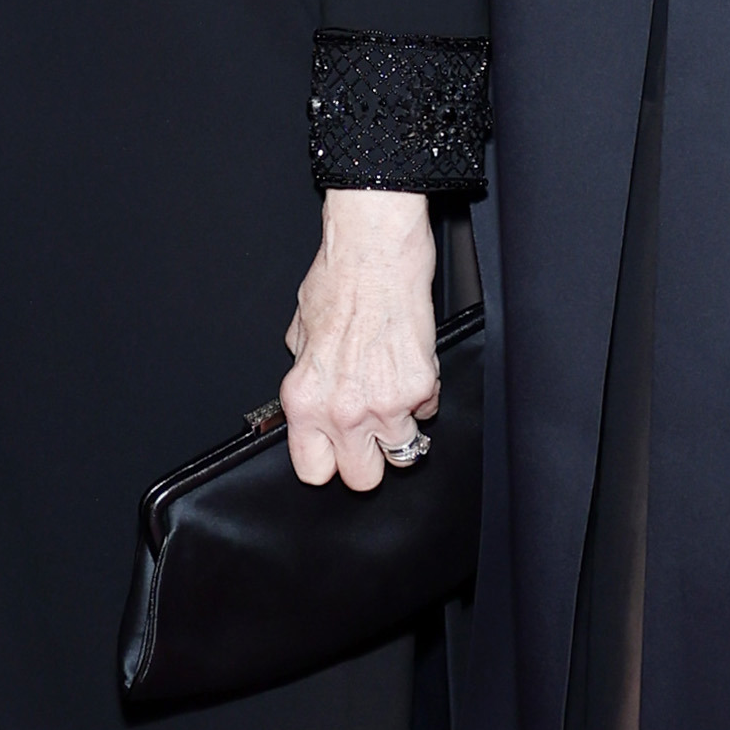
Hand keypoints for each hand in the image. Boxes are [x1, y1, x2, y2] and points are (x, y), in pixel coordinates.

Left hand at [282, 188, 441, 491]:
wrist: (375, 252)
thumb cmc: (338, 281)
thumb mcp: (299, 334)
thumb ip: (305, 375)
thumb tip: (314, 394)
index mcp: (305, 399)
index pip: (313, 471)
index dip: (328, 461)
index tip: (336, 452)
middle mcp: (341, 410)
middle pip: (363, 478)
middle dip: (369, 456)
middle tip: (371, 430)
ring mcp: (384, 403)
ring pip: (403, 453)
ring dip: (401, 426)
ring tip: (394, 394)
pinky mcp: (420, 387)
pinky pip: (429, 411)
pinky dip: (423, 394)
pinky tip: (409, 365)